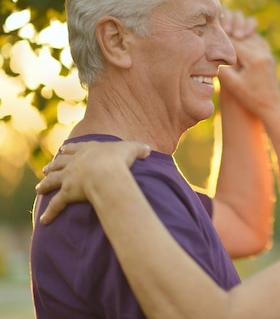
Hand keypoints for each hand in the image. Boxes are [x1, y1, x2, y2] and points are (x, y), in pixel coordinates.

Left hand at [36, 141, 150, 223]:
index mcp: (88, 150)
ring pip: (52, 181)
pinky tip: (43, 220)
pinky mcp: (67, 194)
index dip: (69, 149)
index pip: (75, 148)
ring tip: (39, 188)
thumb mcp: (132, 149)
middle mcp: (75, 162)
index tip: (62, 149)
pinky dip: (49, 213)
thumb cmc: (119, 159)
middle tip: (46, 168)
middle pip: (59, 163)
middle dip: (53, 165)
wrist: (106, 172)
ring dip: (45, 184)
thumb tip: (149, 149)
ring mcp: (69, 178)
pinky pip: (56, 205)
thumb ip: (139, 149)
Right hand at [218, 14, 279, 121]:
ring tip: (226, 33)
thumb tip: (209, 55)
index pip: (234, 42)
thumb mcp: (233, 86)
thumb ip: (221, 69)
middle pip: (242, 37)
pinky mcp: (270, 57)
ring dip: (239, 34)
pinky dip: (248, 38)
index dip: (220, 38)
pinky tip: (239, 39)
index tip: (209, 34)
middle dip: (229, 34)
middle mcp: (264, 53)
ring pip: (251, 36)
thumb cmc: (251, 99)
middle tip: (215, 30)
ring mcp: (269, 54)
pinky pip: (258, 41)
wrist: (272, 107)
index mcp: (255, 60)